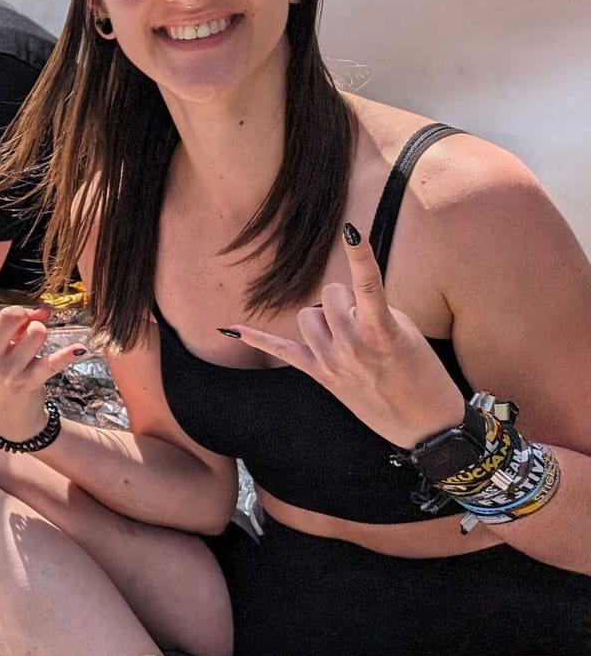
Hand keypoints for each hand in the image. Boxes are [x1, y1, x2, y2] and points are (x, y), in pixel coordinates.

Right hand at [0, 274, 90, 441]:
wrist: (8, 419)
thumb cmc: (4, 374)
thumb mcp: (5, 348)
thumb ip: (23, 325)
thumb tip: (46, 309)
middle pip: (11, 314)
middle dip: (25, 315)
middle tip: (25, 328)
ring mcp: (6, 370)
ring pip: (37, 332)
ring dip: (43, 333)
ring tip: (37, 346)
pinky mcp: (28, 382)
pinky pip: (52, 362)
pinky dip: (68, 355)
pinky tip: (80, 350)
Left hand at [226, 223, 465, 447]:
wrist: (424, 424)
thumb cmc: (422, 372)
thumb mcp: (407, 333)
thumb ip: (375, 310)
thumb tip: (347, 302)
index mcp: (381, 330)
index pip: (369, 284)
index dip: (362, 256)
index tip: (352, 231)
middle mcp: (351, 344)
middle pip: (330, 295)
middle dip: (346, 300)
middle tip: (366, 320)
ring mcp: (332, 361)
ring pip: (309, 315)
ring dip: (325, 317)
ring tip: (349, 335)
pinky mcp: (319, 374)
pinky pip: (281, 350)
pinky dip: (258, 338)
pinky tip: (232, 328)